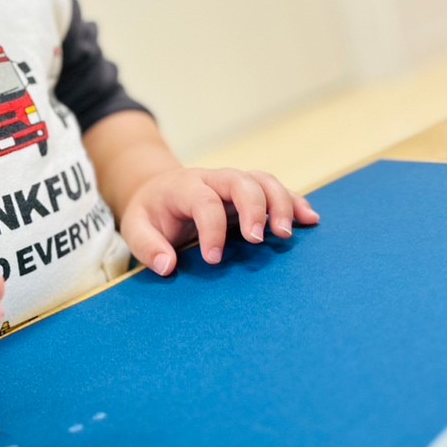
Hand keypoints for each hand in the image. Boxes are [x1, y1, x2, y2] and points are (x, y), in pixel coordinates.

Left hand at [121, 166, 319, 276]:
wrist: (158, 190)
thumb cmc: (151, 214)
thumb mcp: (136, 228)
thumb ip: (147, 247)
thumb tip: (168, 267)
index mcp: (184, 187)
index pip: (203, 201)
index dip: (211, 229)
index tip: (214, 259)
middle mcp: (213, 179)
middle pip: (240, 182)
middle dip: (253, 208)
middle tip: (259, 240)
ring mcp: (234, 184)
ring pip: (263, 181)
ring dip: (281, 204)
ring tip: (287, 234)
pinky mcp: (250, 193)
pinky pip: (277, 190)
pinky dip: (295, 202)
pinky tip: (310, 219)